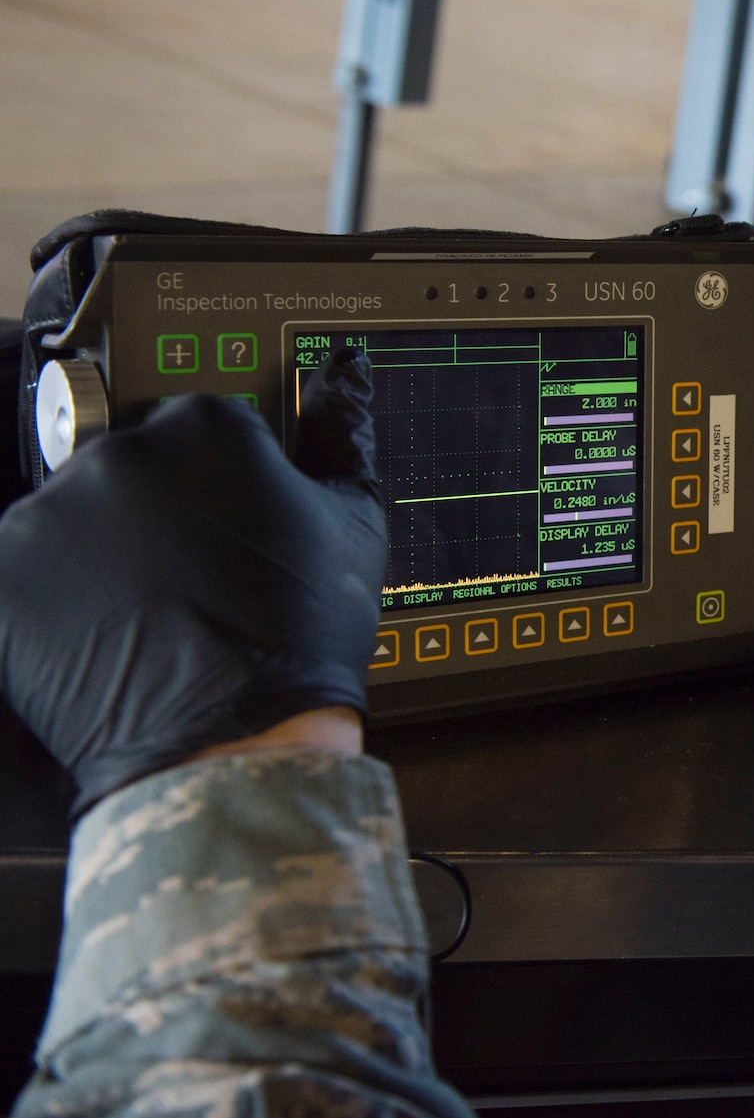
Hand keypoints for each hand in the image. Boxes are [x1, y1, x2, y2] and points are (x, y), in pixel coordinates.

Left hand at [0, 349, 386, 814]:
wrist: (237, 737)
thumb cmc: (300, 637)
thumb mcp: (353, 524)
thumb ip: (343, 435)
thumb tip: (346, 380)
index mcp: (205, 425)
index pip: (206, 425)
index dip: (226, 479)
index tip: (234, 520)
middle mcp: (118, 454)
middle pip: (134, 468)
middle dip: (159, 514)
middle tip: (196, 575)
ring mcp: (51, 516)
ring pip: (76, 520)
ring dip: (105, 556)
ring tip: (152, 612)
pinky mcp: (5, 577)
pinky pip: (28, 575)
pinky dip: (58, 603)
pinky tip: (108, 634)